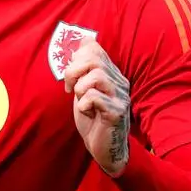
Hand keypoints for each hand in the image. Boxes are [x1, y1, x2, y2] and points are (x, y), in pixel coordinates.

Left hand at [63, 38, 131, 176]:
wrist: (103, 148)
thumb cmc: (93, 120)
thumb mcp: (83, 91)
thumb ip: (83, 71)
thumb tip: (82, 41)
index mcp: (111, 74)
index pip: (94, 48)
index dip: (76, 58)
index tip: (71, 77)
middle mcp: (119, 82)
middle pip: (94, 59)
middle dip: (73, 72)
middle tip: (70, 89)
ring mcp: (120, 96)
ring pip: (96, 76)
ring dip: (80, 89)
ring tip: (81, 102)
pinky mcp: (117, 112)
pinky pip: (94, 97)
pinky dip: (84, 105)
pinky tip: (88, 113)